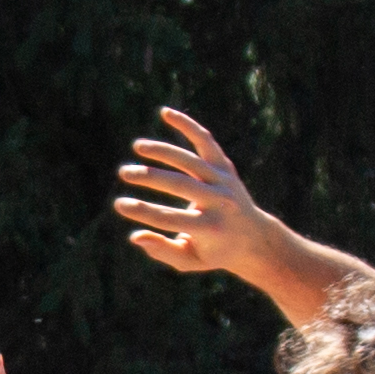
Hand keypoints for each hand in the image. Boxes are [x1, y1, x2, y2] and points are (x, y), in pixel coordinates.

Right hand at [114, 105, 273, 278]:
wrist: (255, 238)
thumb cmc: (214, 251)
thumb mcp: (190, 260)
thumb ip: (163, 251)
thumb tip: (135, 236)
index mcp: (211, 228)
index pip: (170, 217)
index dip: (143, 211)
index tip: (120, 204)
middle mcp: (220, 202)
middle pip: (180, 184)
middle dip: (150, 177)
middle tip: (124, 172)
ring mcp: (224, 182)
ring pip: (191, 160)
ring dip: (163, 151)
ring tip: (137, 146)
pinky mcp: (225, 167)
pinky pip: (205, 141)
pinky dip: (187, 125)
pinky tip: (165, 113)